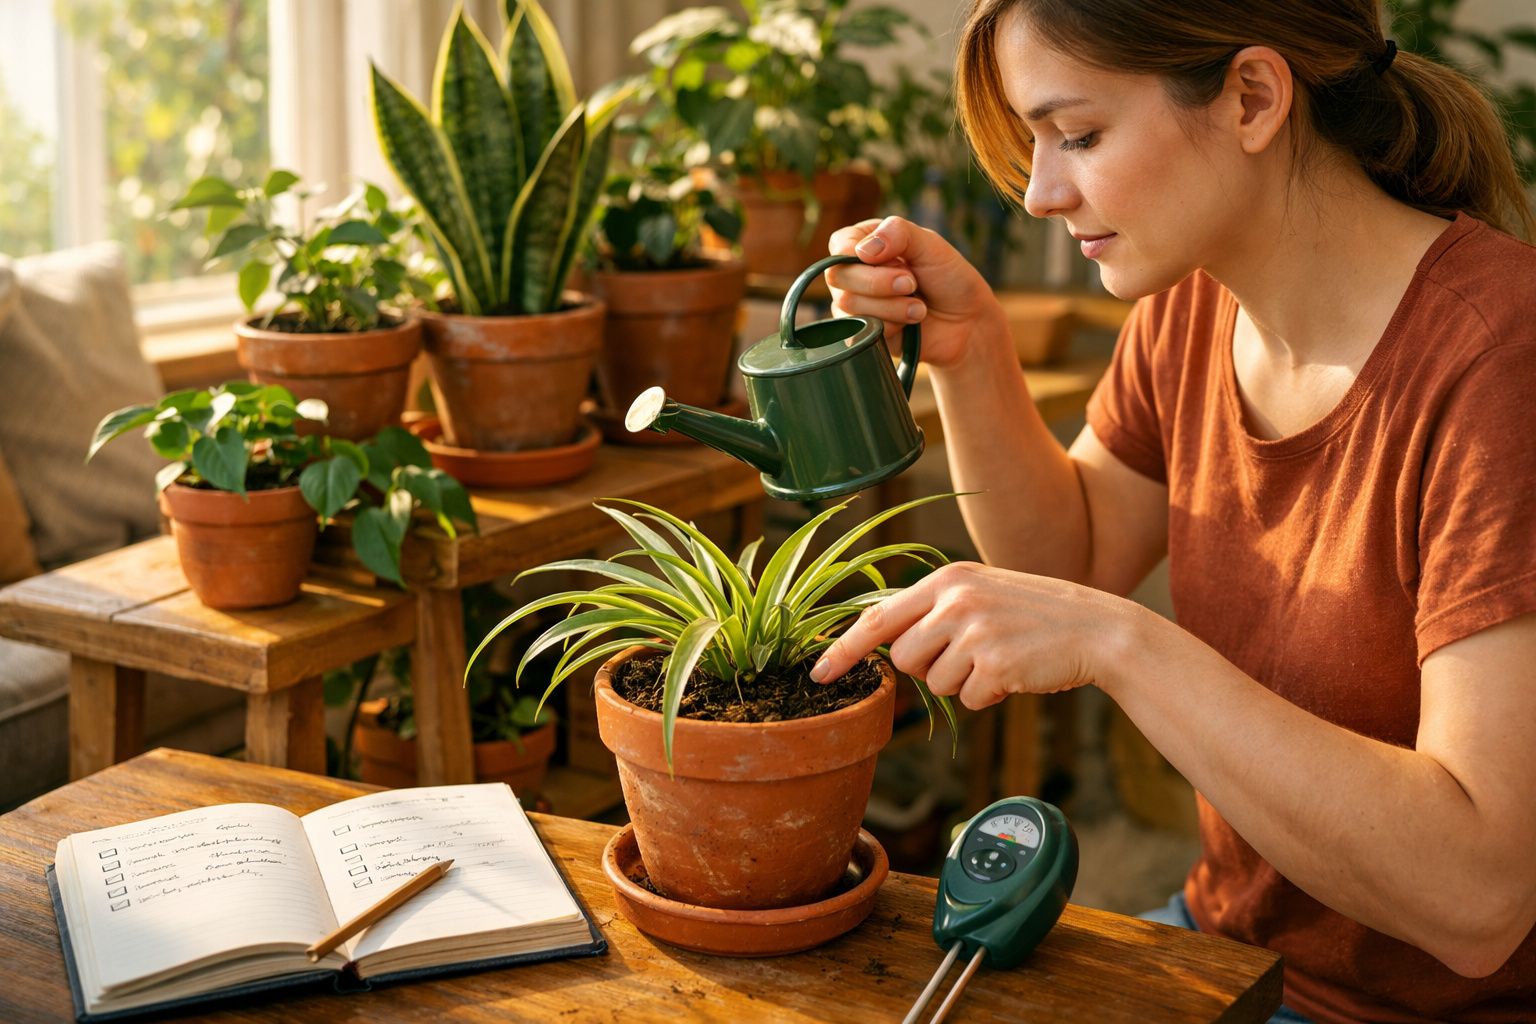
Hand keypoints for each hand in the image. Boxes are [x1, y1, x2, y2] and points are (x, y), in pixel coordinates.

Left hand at [810, 562, 1144, 707]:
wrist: (1096, 628)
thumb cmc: (1033, 617)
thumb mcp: (980, 596)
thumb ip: (935, 613)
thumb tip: (893, 649)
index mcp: (946, 579)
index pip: (878, 617)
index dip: (844, 649)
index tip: (818, 673)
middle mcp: (955, 600)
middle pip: (905, 659)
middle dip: (930, 670)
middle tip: (969, 656)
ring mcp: (974, 630)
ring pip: (936, 683)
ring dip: (964, 684)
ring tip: (998, 660)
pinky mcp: (995, 662)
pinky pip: (969, 700)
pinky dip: (989, 697)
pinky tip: (1015, 673)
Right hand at [825, 216, 997, 368]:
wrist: (966, 323)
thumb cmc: (949, 278)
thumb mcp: (931, 245)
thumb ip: (899, 234)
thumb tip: (862, 250)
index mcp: (867, 243)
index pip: (840, 243)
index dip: (855, 253)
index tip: (889, 259)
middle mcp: (855, 272)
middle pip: (838, 276)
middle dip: (878, 282)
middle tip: (912, 283)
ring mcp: (856, 304)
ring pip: (848, 305)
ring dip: (891, 306)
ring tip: (919, 307)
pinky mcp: (862, 332)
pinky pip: (859, 330)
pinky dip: (890, 325)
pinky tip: (909, 324)